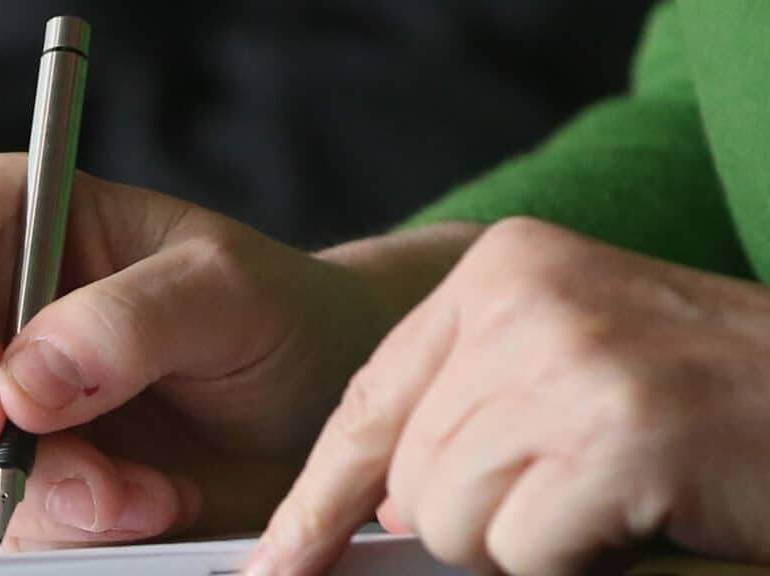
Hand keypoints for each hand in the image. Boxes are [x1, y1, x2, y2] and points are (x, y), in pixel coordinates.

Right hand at [0, 153, 475, 549]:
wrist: (309, 389)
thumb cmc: (275, 311)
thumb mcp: (228, 293)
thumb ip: (131, 320)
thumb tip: (20, 388)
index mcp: (9, 215)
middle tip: (104, 486)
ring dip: (39, 501)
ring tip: (150, 496)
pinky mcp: (17, 459)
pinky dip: (60, 526)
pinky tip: (144, 506)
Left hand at [250, 217, 769, 574]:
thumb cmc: (707, 396)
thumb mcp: (569, 367)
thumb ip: (469, 410)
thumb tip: (379, 503)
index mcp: (503, 268)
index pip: (372, 395)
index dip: (320, 491)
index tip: (280, 559)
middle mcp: (525, 297)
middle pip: (408, 472)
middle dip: (476, 515)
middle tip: (575, 489)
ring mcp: (570, 359)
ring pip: (451, 520)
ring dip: (528, 539)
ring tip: (613, 494)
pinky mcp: (616, 435)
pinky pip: (521, 550)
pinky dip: (576, 560)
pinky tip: (642, 513)